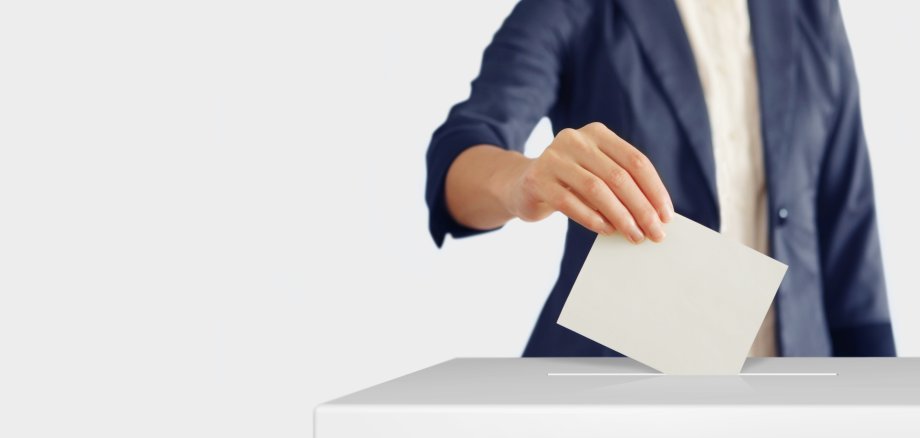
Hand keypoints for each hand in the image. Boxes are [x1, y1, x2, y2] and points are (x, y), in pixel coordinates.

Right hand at [506, 122, 673, 242]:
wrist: (521, 185)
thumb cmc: (569, 183)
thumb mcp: (596, 173)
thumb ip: (620, 185)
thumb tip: (655, 215)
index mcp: (597, 134)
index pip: (635, 161)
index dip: (655, 190)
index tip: (666, 216)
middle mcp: (575, 139)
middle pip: (619, 176)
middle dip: (641, 208)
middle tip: (654, 233)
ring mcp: (553, 158)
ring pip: (597, 190)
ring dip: (620, 217)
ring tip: (633, 236)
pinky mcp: (538, 180)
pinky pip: (570, 202)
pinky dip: (592, 219)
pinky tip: (606, 230)